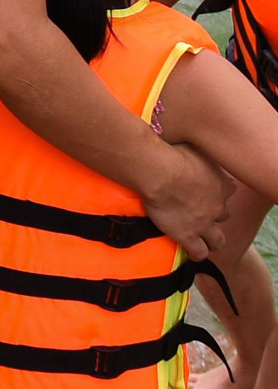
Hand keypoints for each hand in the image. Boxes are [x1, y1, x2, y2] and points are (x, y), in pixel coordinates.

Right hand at [141, 143, 232, 259]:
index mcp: (221, 183)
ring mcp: (204, 222)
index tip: (205, 188)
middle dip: (215, 214)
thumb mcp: (190, 145)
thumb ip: (194, 148)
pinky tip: (190, 251)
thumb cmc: (171, 152)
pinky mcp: (188, 235)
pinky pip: (199, 252)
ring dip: (212, 240)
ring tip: (201, 238)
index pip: (228, 190)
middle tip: (199, 211)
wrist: (159, 171)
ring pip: (218, 239)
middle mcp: (217, 205)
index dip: (218, 191)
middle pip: (224, 214)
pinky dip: (197, 253)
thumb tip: (185, 136)